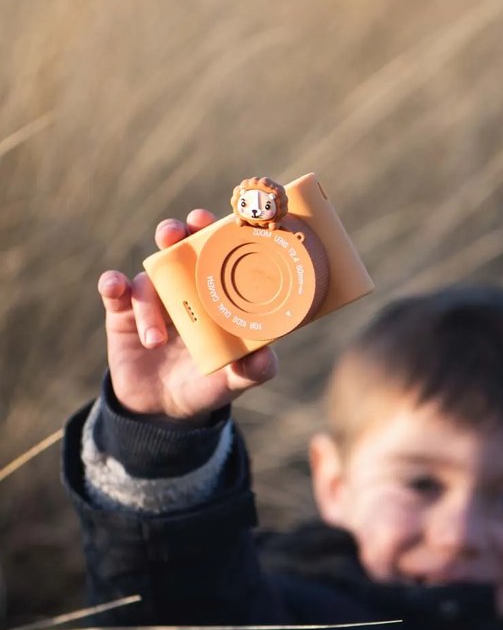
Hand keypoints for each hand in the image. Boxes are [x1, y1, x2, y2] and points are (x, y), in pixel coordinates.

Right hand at [98, 209, 277, 417]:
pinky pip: (114, 291)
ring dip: (148, 301)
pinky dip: (112, 283)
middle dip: (174, 233)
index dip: (214, 230)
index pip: (215, 251)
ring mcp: (152, 298)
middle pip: (176, 246)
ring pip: (147, 279)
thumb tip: (265, 360)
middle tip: (173, 235)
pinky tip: (114, 286)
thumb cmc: (207, 383)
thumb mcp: (233, 380)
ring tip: (156, 341)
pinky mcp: (121, 314)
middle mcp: (183, 287)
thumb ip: (251, 371)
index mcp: (213, 292)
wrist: (164, 409)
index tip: (211, 220)